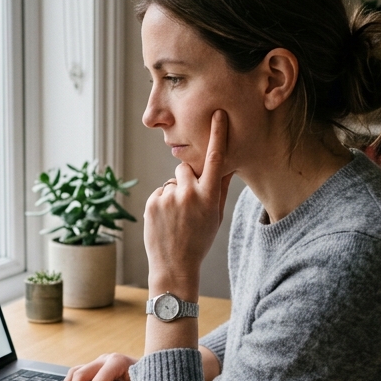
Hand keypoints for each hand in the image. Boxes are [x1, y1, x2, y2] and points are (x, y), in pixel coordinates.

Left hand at [145, 110, 232, 294]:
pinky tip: (166, 221)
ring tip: (176, 218)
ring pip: (172, 182)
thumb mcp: (216, 216)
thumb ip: (221, 189)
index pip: (215, 160)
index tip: (217, 114)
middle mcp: (189, 194)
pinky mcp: (152, 202)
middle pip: (186, 168)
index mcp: (209, 197)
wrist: (174, 265)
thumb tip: (228, 165)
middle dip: (187, 180)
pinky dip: (162, 203)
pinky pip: (159, 192)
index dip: (217, 135)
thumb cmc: (199, 241)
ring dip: (174, 194)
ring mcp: (168, 198)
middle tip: (188, 204)